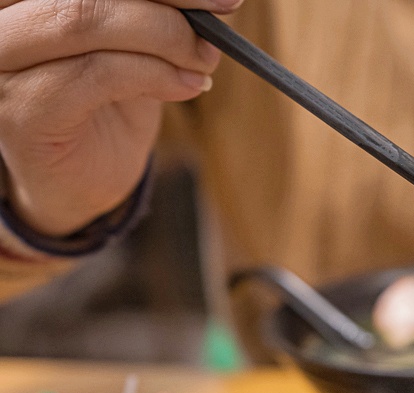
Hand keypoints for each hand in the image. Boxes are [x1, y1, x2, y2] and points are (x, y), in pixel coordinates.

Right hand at [0, 0, 239, 236]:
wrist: (81, 181)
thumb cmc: (106, 105)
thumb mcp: (135, 46)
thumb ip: (153, 13)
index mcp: (23, 1)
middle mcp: (2, 22)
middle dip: (165, 4)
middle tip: (220, 20)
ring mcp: (2, 63)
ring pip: (83, 21)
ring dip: (163, 38)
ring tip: (203, 62)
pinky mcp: (20, 110)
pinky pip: (96, 73)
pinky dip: (154, 74)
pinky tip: (187, 85)